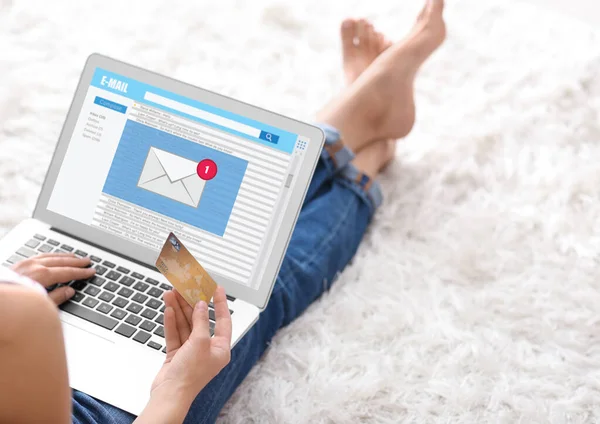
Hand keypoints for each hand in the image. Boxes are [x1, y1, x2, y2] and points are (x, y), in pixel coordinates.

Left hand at [11, 253, 94, 304]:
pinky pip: (39, 256)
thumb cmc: (15, 306)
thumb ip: (56, 297)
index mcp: (43, 275)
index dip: (81, 272)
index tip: (91, 272)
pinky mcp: (18, 265)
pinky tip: (52, 257)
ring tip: (74, 256)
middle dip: (76, 261)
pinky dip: (50, 255)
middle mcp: (34, 266)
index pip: (68, 272)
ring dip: (64, 256)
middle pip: (61, 261)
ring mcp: (25, 264)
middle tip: (88, 261)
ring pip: (50, 256)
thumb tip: (69, 291)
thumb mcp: (40, 305)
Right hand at [149, 287, 231, 408]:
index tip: (217, 288)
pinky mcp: (176, 354)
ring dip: (179, 309)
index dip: (220, 303)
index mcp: (220, 349)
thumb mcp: (200, 342)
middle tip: (186, 288)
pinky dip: (171, 321)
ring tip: (171, 294)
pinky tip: (169, 309)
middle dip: (192, 304)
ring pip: (185, 325)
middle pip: (200, 320)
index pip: (223, 321)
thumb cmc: (189, 376)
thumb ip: (201, 321)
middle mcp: (206, 349)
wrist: (169, 394)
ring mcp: (190, 351)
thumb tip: (202, 305)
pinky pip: (175, 333)